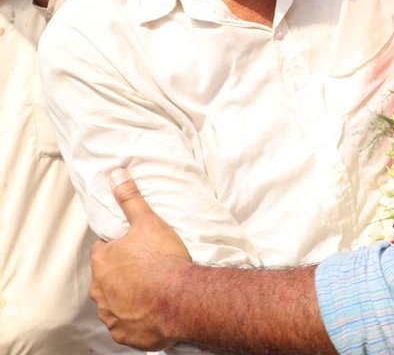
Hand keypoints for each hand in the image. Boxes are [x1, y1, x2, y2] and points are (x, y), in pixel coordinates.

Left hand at [90, 168, 190, 349]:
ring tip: (149, 289)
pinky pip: (123, 325)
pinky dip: (133, 319)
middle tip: (144, 268)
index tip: (134, 247)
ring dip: (125, 297)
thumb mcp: (148, 221)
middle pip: (106, 278)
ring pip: (113, 302)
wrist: (179, 298)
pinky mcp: (122, 334)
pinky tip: (150, 310)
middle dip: (120, 273)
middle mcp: (100, 290)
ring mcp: (110, 314)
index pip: (102, 250)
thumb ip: (130, 198)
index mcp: (103, 261)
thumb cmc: (163, 259)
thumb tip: (116, 174)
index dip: (118, 247)